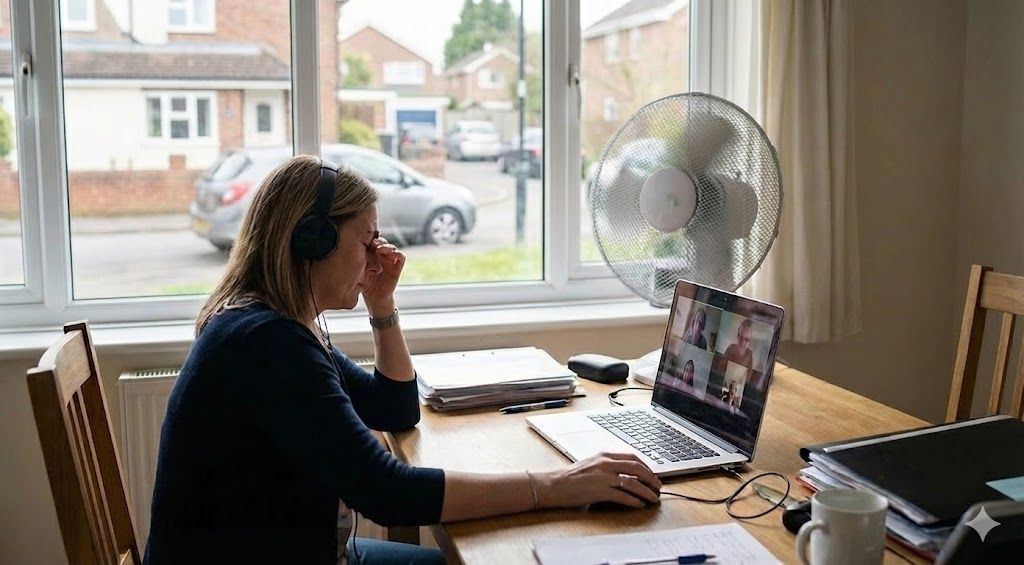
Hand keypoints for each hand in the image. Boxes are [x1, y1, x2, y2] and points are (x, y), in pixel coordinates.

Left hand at [361, 237, 404, 309]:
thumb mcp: (358, 270)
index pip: (372, 241)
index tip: (363, 241)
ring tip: (379, 250)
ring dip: (386, 246)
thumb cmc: (364, 284)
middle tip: (371, 244)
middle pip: (382, 242)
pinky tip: (390, 255)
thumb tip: (350, 251)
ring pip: (391, 247)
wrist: (374, 298)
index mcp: (371, 253)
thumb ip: (357, 261)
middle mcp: (382, 255)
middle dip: (377, 241)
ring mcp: (390, 260)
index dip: (369, 239)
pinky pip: (401, 257)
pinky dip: (397, 253)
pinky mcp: (397, 267)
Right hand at [535, 452, 660, 508]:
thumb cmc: (570, 477)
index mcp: (604, 455)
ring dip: (647, 492)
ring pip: (634, 483)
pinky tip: (640, 504)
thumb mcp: (591, 464)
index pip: (632, 458)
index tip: (652, 475)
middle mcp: (606, 464)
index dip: (646, 467)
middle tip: (658, 487)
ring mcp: (604, 477)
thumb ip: (608, 466)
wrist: (554, 485)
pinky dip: (635, 501)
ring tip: (653, 498)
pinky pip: (623, 496)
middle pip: (637, 468)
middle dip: (652, 479)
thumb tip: (626, 475)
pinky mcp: (600, 491)